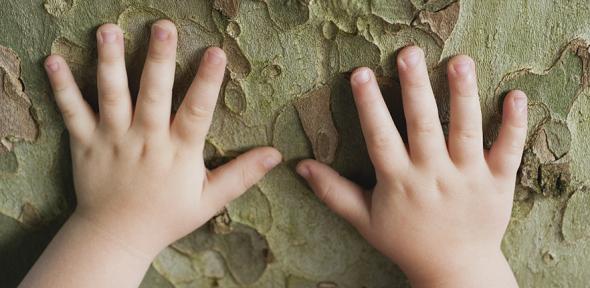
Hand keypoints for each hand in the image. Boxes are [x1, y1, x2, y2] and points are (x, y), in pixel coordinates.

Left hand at [45, 20, 280, 257]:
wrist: (117, 237)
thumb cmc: (167, 216)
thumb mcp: (210, 199)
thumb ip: (242, 175)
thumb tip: (276, 155)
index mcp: (178, 152)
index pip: (196, 112)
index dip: (207, 82)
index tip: (216, 53)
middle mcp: (145, 141)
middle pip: (153, 95)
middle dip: (158, 60)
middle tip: (163, 28)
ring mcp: (113, 140)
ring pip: (112, 96)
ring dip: (110, 62)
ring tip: (109, 31)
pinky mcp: (85, 143)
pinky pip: (72, 112)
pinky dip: (62, 87)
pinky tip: (54, 59)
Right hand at [297, 46, 525, 286]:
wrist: (454, 270)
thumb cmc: (405, 242)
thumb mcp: (363, 219)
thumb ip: (333, 191)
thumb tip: (300, 166)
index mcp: (399, 181)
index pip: (380, 137)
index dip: (369, 105)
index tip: (360, 74)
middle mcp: (433, 175)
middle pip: (423, 125)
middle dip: (415, 88)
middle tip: (409, 54)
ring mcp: (467, 178)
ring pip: (465, 130)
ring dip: (463, 95)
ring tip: (460, 62)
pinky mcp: (497, 183)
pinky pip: (508, 150)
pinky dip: (514, 124)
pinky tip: (514, 95)